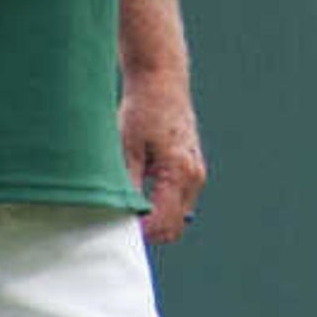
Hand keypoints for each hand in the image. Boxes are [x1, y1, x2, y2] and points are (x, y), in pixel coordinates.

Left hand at [122, 76, 205, 244]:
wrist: (161, 83)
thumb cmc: (142, 111)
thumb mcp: (127, 149)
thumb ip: (128, 186)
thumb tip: (123, 216)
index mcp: (179, 173)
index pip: (165, 223)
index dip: (142, 233)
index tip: (119, 230)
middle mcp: (194, 177)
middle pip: (176, 226)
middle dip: (151, 231)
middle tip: (122, 222)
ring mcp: (197, 174)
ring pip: (179, 216)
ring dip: (157, 218)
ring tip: (131, 205)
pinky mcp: (193, 169)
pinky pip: (181, 200)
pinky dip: (163, 205)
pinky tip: (143, 193)